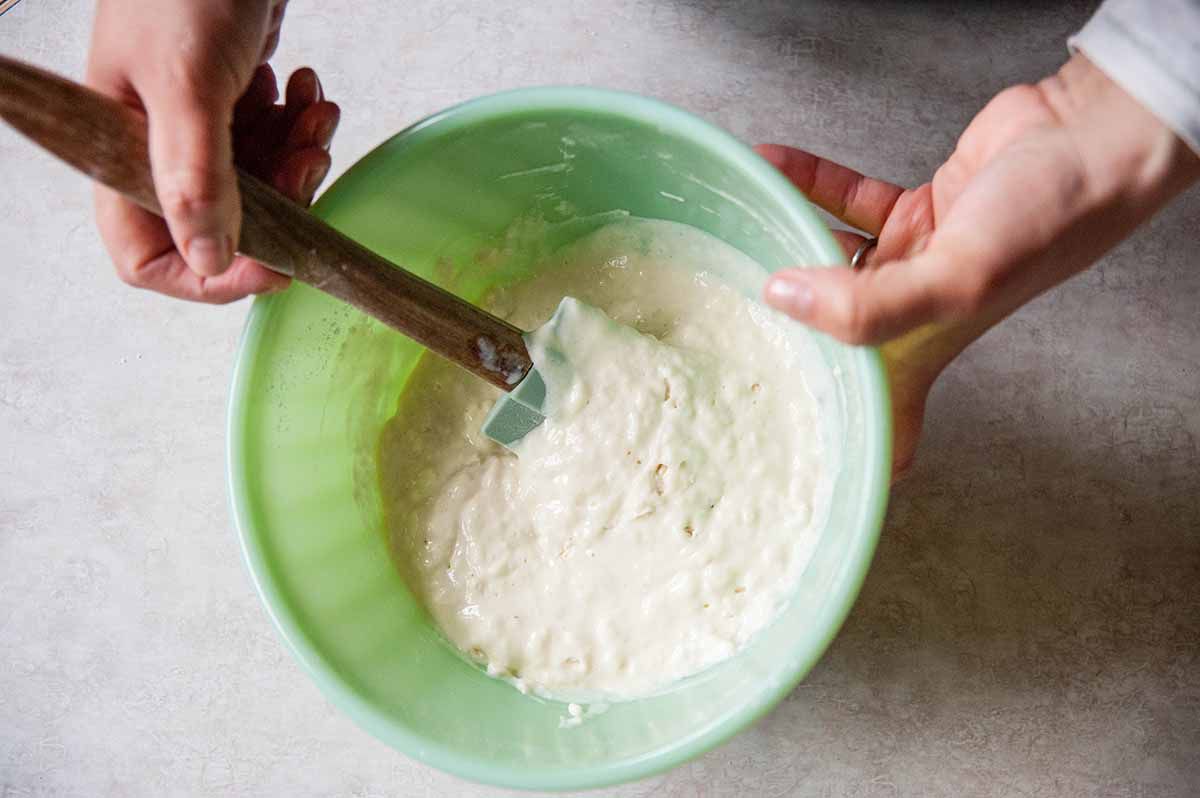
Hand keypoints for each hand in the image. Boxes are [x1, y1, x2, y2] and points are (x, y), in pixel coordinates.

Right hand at [86, 0, 339, 301]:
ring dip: (297, 158)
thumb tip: (211, 262)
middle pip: (222, 225)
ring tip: (312, 114)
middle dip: (279, 204)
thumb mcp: (189, 83)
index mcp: (120, 154)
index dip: (213, 276)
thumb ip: (196, 177)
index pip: (150, 257)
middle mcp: (155, 148)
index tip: (277, 265)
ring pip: (258, 186)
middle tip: (308, 161)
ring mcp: (196, 125)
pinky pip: (272, 142)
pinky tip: (307, 88)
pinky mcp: (232, 100)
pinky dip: (298, 124)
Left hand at [758, 53, 1199, 474]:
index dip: (848, 439)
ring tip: (734, 224)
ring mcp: (915, 256)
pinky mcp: (916, 205)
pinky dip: (809, 181)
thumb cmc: (1047, 220)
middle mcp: (917, 309)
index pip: (888, 417)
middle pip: (836, 332)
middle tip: (723, 312)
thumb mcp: (956, 280)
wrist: (1090, 136)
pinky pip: (847, 198)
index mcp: (929, 346)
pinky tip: (773, 167)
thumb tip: (783, 297)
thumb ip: (867, 303)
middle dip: (786, 325)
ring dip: (785, 239)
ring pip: (831, 258)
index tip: (792, 444)